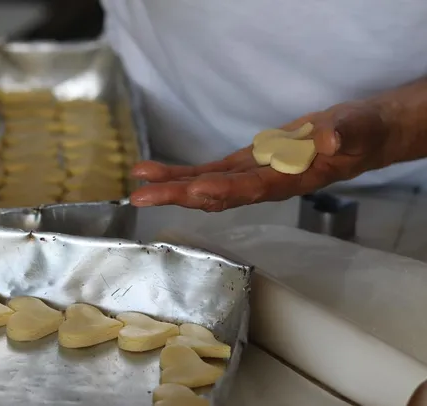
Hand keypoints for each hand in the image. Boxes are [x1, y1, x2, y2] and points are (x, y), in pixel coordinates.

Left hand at [129, 101, 394, 210]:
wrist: (354, 138)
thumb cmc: (359, 133)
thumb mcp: (357, 128)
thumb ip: (346, 134)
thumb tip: (331, 138)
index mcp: (288, 180)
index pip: (250, 189)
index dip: (221, 191)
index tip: (192, 191)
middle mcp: (261, 185)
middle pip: (215, 194)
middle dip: (178, 195)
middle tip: (140, 197)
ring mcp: (248, 177)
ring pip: (204, 186)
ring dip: (170, 187)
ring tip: (137, 183)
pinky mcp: (241, 166)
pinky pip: (206, 172)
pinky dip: (179, 173)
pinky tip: (152, 172)